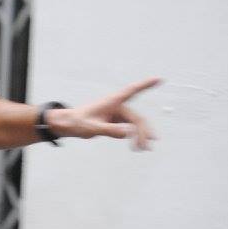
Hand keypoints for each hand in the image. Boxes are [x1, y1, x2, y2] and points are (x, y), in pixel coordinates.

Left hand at [46, 77, 160, 150]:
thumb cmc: (78, 123)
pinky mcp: (116, 121)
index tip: (158, 79)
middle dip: (143, 132)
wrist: (69, 125)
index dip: (145, 85)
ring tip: (145, 149)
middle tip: (147, 146)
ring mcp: (118, 114)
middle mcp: (118, 106)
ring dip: (140, 136)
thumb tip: (127, 133)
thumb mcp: (92, 128)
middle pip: (137, 118)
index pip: (132, 91)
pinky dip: (134, 137)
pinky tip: (137, 146)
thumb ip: (109, 130)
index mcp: (112, 102)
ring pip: (135, 125)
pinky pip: (130, 128)